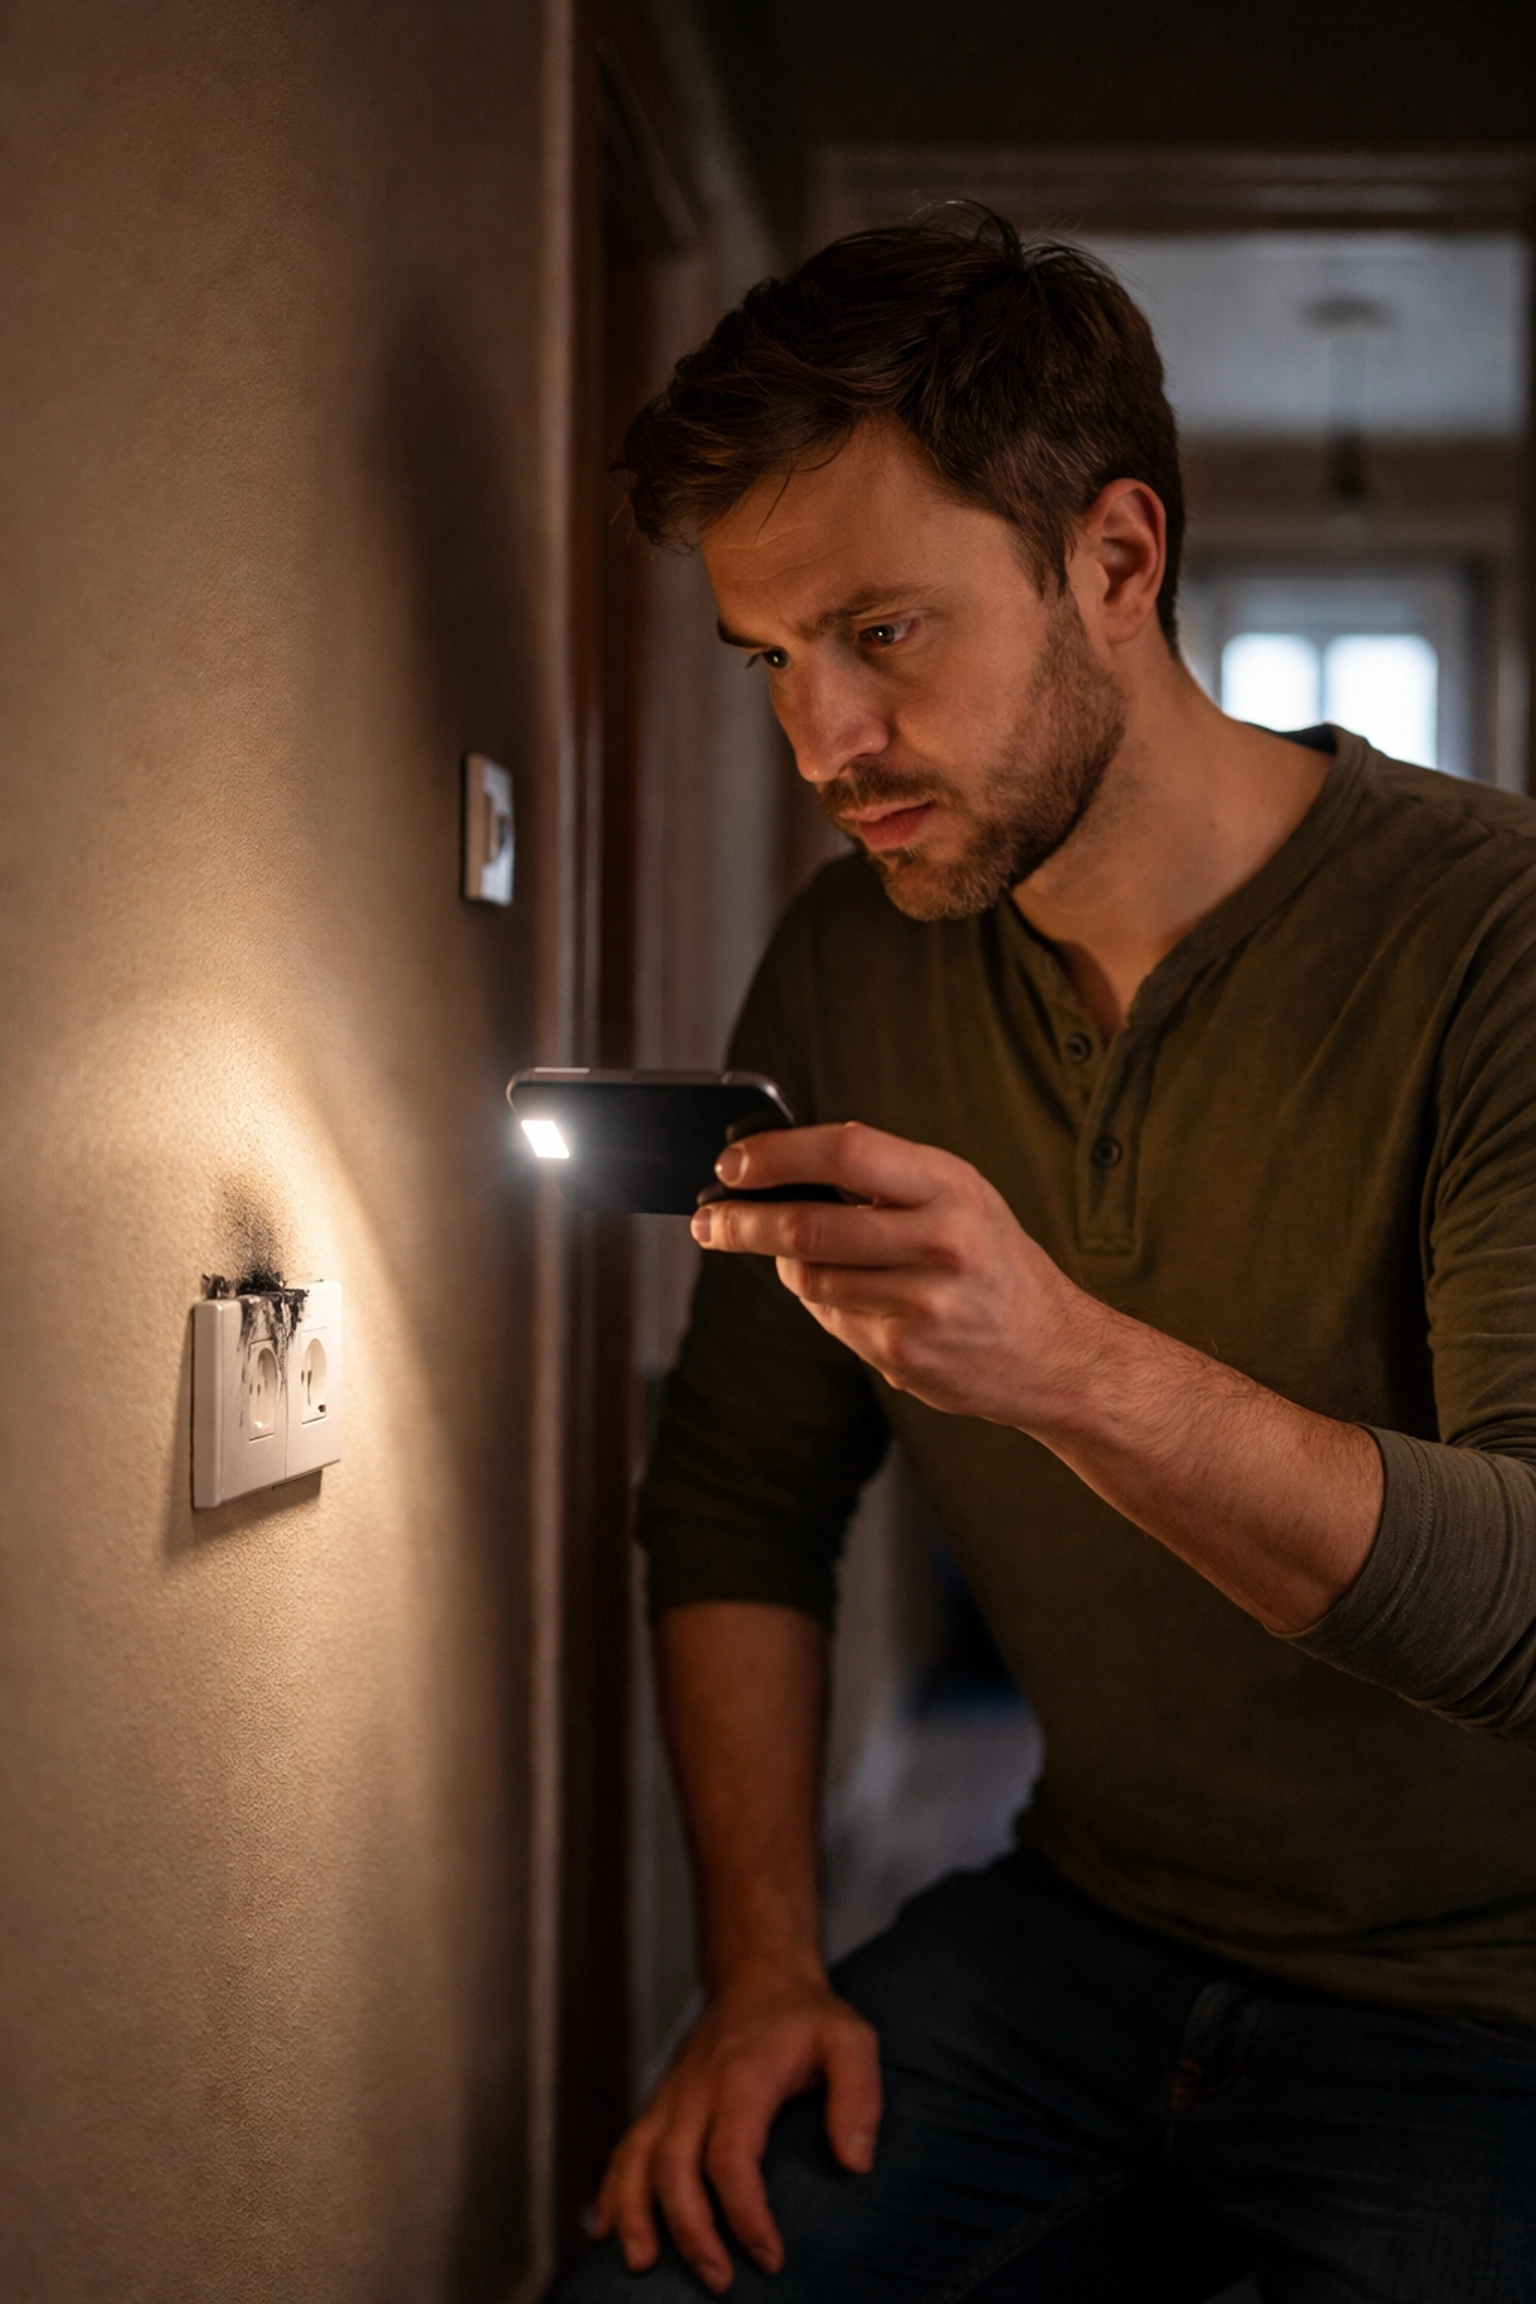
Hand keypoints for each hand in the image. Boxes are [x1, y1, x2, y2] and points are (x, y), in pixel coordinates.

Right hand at [591, 1962, 880, 2293]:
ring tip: (641, 2266)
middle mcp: (696, 2089)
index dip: (746, 2214)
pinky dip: (611, 2191)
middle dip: (691, 2232)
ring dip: (635, 2215)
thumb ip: (859, 2096)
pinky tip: (605, 2231)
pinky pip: (626, 2149)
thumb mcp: (850, 2040)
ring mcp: (671, 2096)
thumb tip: (855, 2163)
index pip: (731, 2157)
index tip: (770, 2257)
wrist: (757, 1974)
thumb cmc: (806, 2017)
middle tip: (718, 2282)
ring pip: (637, 2160)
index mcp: (742, 2077)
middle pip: (675, 2168)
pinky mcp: (659, 2103)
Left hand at [692, 1122, 1083, 1427]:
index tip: (731, 1165)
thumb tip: (777, 1175)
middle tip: (710, 1220)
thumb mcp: (961, 1198)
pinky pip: (833, 1320)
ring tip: (807, 1259)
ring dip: (789, 1266)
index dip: (777, 1155)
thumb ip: (885, 1180)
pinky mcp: (907, 1352)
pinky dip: (830, 1307)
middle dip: (741, 1222)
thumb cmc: (993, 1262)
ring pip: (809, 1277)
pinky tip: (864, 1303)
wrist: (1055, 1353)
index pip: (846, 1152)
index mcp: (951, 1185)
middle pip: (807, 1225)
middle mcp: (942, 1240)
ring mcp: (924, 1301)